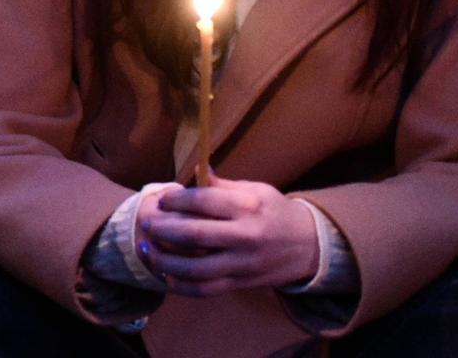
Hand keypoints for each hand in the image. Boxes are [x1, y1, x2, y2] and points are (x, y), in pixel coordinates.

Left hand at [136, 175, 320, 295]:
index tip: (161, 200)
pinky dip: (182, 285)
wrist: (310, 245)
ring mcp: (244, 263)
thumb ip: (222, 184)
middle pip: (193, 235)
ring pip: (196, 268)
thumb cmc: (276, 211)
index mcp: (247, 206)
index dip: (174, 200)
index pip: (201, 201)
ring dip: (165, 260)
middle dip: (162, 229)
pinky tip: (167, 275)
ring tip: (148, 250)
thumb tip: (197, 168)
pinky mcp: (243, 283)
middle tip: (146, 224)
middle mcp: (246, 236)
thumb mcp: (255, 190)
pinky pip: (207, 289)